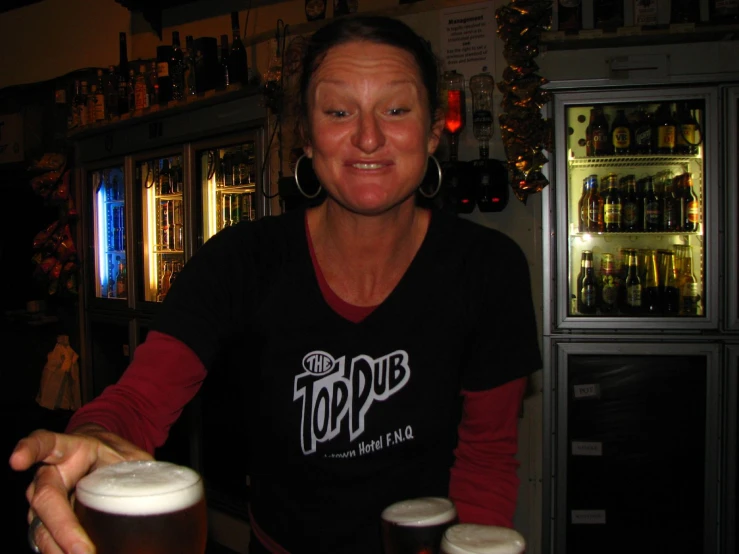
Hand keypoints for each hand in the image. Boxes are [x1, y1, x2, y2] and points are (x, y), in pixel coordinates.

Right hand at [9, 424, 152, 553]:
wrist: (98, 455)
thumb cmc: (112, 454)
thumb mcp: (129, 454)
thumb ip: (139, 467)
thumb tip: (162, 488)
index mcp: (68, 448)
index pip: (45, 443)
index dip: (30, 450)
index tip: (18, 460)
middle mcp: (48, 475)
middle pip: (44, 499)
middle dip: (62, 527)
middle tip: (82, 550)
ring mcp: (41, 501)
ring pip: (40, 527)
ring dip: (58, 548)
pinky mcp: (45, 523)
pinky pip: (46, 542)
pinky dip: (59, 553)